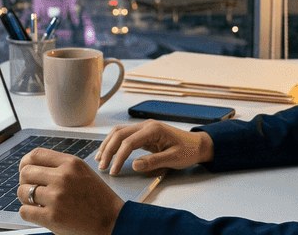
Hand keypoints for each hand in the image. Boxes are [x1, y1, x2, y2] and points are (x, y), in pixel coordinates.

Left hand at [18, 148, 123, 234]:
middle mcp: (63, 177)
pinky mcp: (53, 217)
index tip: (25, 170)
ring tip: (37, 203)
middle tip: (33, 190)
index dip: (25, 163)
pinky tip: (39, 213)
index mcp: (71, 163)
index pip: (35, 155)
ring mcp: (57, 197)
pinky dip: (28, 213)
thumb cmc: (98, 199)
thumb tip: (30, 166)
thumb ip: (61, 166)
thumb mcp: (83, 172)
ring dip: (26, 199)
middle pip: (25, 172)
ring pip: (22, 192)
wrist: (113, 221)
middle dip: (25, 182)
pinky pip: (24, 211)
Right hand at [95, 119, 213, 174]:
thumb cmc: (188, 151)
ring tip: (100, 159)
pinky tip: (109, 153)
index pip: (128, 142)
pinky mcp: (143, 133)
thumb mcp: (173, 159)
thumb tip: (134, 165)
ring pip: (119, 132)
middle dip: (108, 150)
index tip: (113, 171)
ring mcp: (144, 127)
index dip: (118, 157)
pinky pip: (124, 136)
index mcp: (153, 129)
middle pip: (119, 134)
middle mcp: (146, 125)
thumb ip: (153, 162)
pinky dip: (114, 144)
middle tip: (102, 167)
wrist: (197, 145)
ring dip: (108, 145)